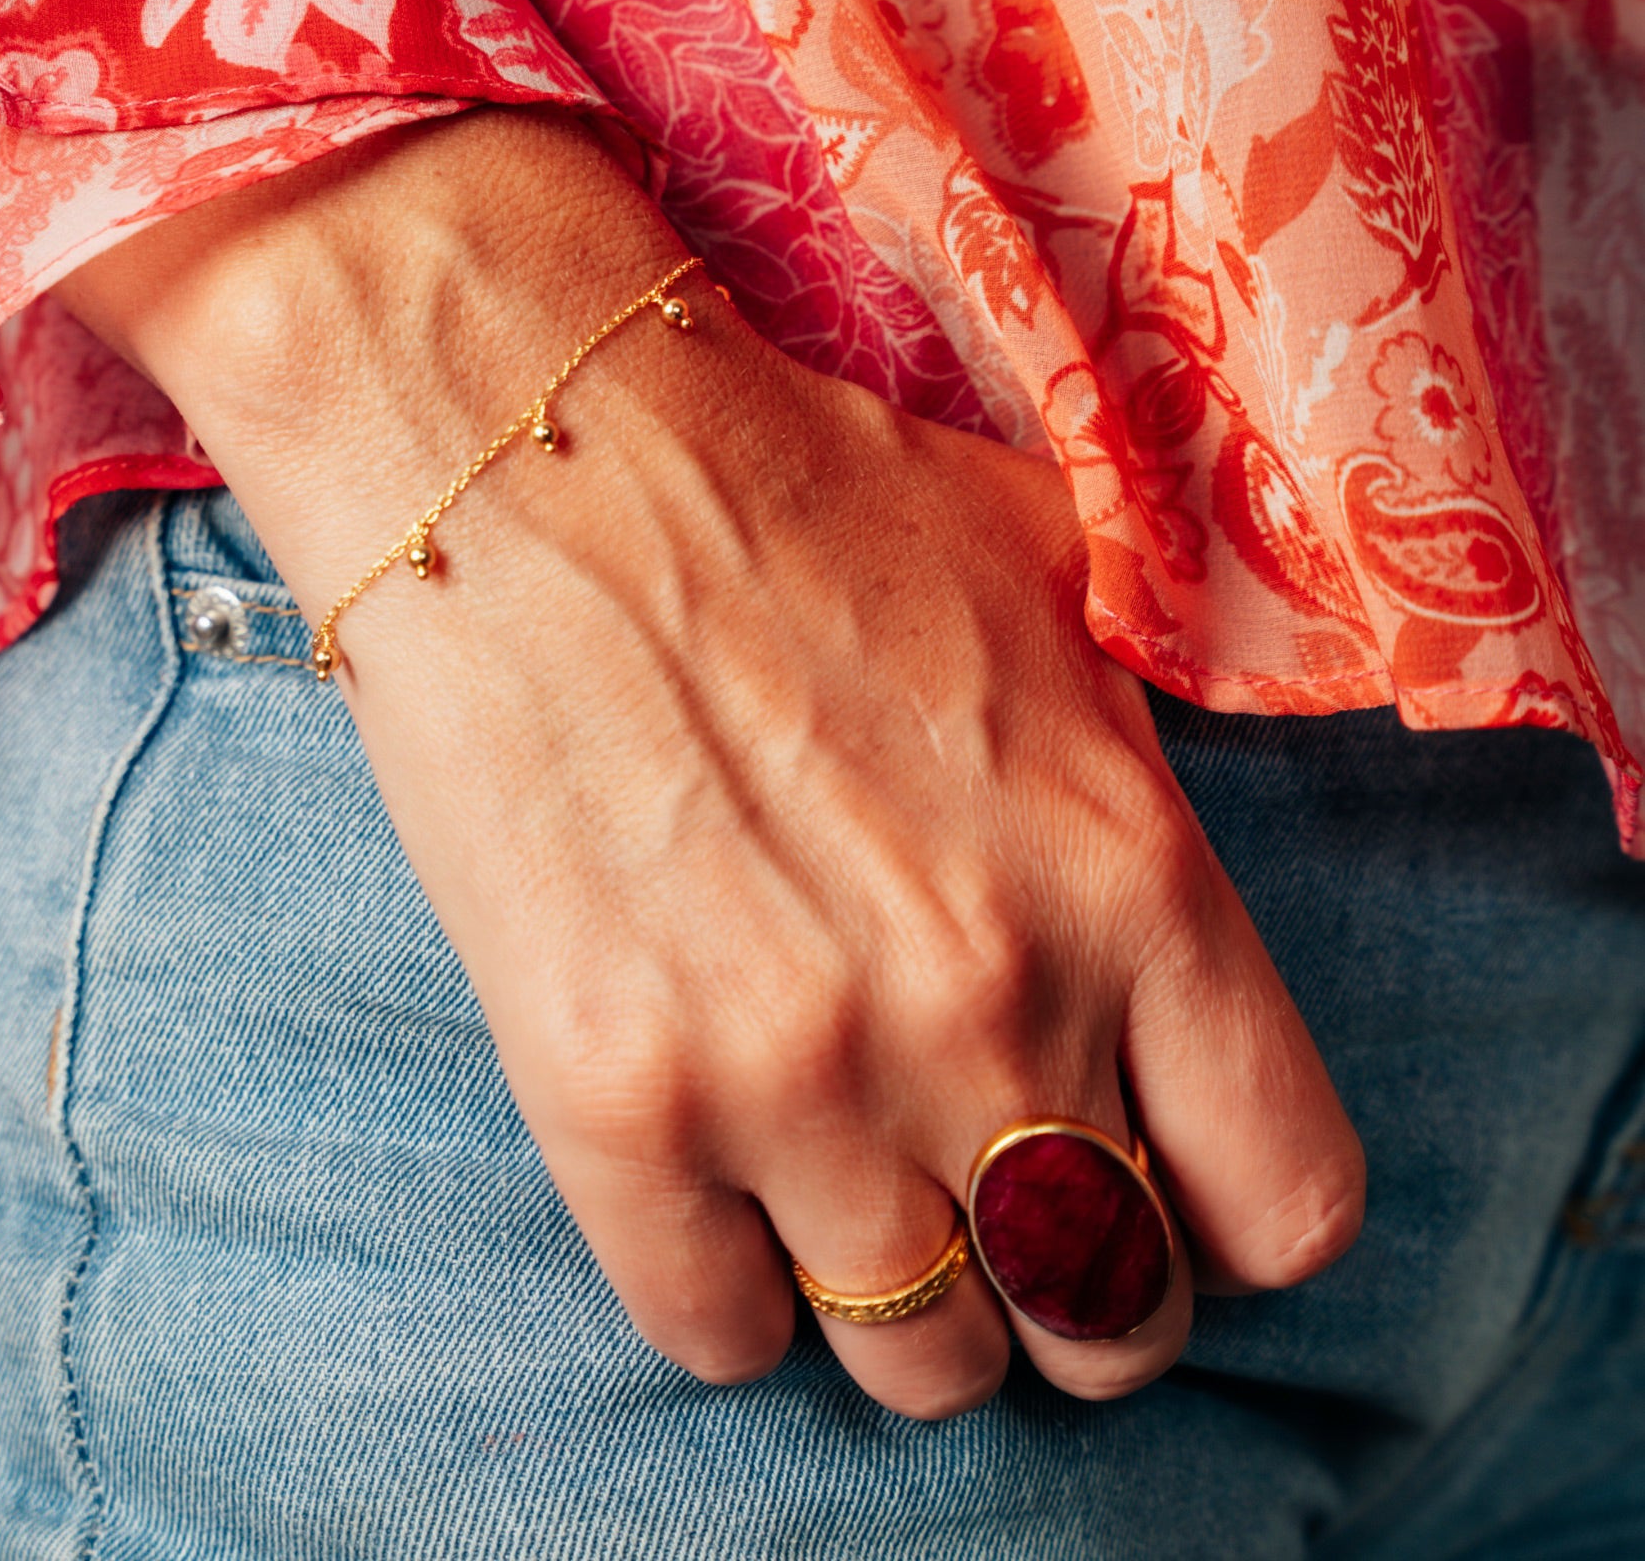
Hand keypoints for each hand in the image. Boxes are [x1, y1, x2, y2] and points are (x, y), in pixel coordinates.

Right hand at [55, 110, 1365, 1416]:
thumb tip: (1147, 911)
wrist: (529, 450)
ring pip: (920, 1360)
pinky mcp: (611, 1100)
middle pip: (1106, 1317)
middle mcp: (988, 1003)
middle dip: (1063, 1284)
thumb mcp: (1048, 588)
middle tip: (987, 1202)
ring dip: (896, 1295)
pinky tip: (709, 1191)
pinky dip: (729, 1293)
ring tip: (842, 1192)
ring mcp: (795, 1070)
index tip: (1153, 1180)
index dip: (1223, 1220)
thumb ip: (1133, 785)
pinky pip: (717, 1332)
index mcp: (1131, 879)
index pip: (1281, 1202)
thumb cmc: (788, 491)